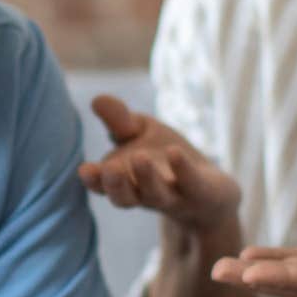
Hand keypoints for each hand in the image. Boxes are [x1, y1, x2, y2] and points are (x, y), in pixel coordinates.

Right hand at [76, 95, 239, 231]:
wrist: (211, 192)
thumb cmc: (166, 160)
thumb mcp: (142, 133)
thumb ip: (119, 121)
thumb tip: (97, 99)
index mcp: (126, 182)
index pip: (104, 186)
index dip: (94, 180)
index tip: (84, 170)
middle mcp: (146, 194)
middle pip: (126, 197)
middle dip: (116, 184)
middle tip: (110, 168)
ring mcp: (174, 196)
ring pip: (157, 194)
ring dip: (147, 177)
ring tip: (139, 157)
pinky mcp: (202, 192)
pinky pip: (191, 184)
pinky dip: (182, 169)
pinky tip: (174, 152)